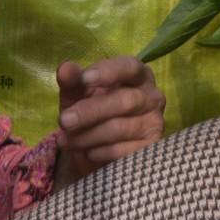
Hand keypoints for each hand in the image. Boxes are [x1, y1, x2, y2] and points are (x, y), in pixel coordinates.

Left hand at [53, 56, 165, 188]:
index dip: (108, 72)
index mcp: (136, 73)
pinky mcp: (151, 147)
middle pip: (125, 101)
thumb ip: (72, 81)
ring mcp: (155, 122)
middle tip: (64, 121)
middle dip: (90, 111)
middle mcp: (152, 95)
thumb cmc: (89, 112)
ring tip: (65, 140)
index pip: (128, 67)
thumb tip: (65, 69)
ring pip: (120, 128)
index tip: (84, 79)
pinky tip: (87, 152)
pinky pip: (124, 151)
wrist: (94, 151)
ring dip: (88, 135)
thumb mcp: (76, 95)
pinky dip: (100, 152)